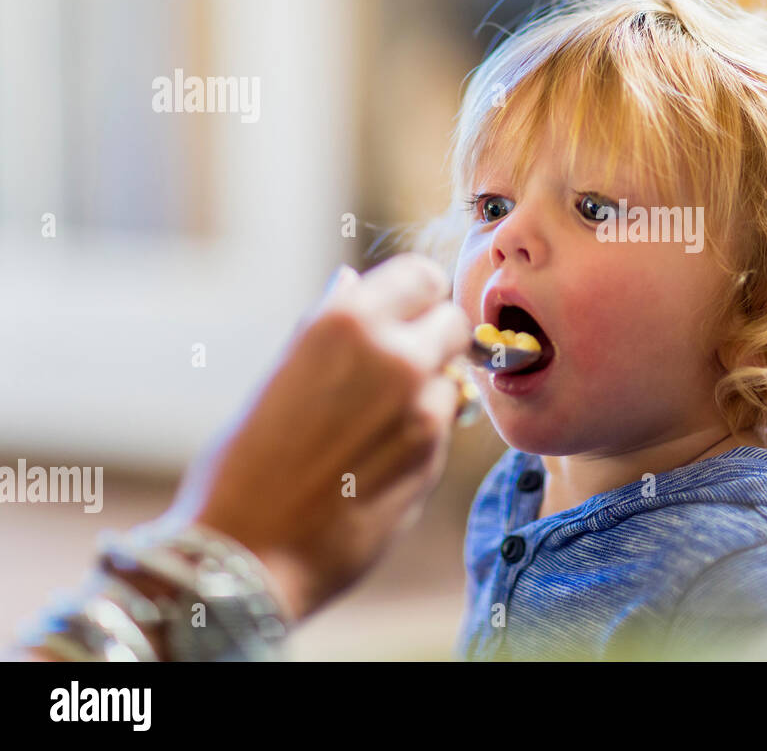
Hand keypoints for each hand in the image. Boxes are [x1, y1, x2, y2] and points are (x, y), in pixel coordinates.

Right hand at [165, 253, 471, 622]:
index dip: (417, 296)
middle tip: (402, 367)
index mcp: (345, 322)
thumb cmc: (245, 466)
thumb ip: (331, 330)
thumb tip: (353, 282)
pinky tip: (378, 460)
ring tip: (377, 425)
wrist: (246, 556)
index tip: (406, 314)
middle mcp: (393, 355)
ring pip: (454, 378)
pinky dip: (425, 434)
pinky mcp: (434, 457)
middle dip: (434, 339)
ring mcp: (421, 407)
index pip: (421, 276)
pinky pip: (444, 427)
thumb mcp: (281, 375)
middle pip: (453, 321)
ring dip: (431, 392)